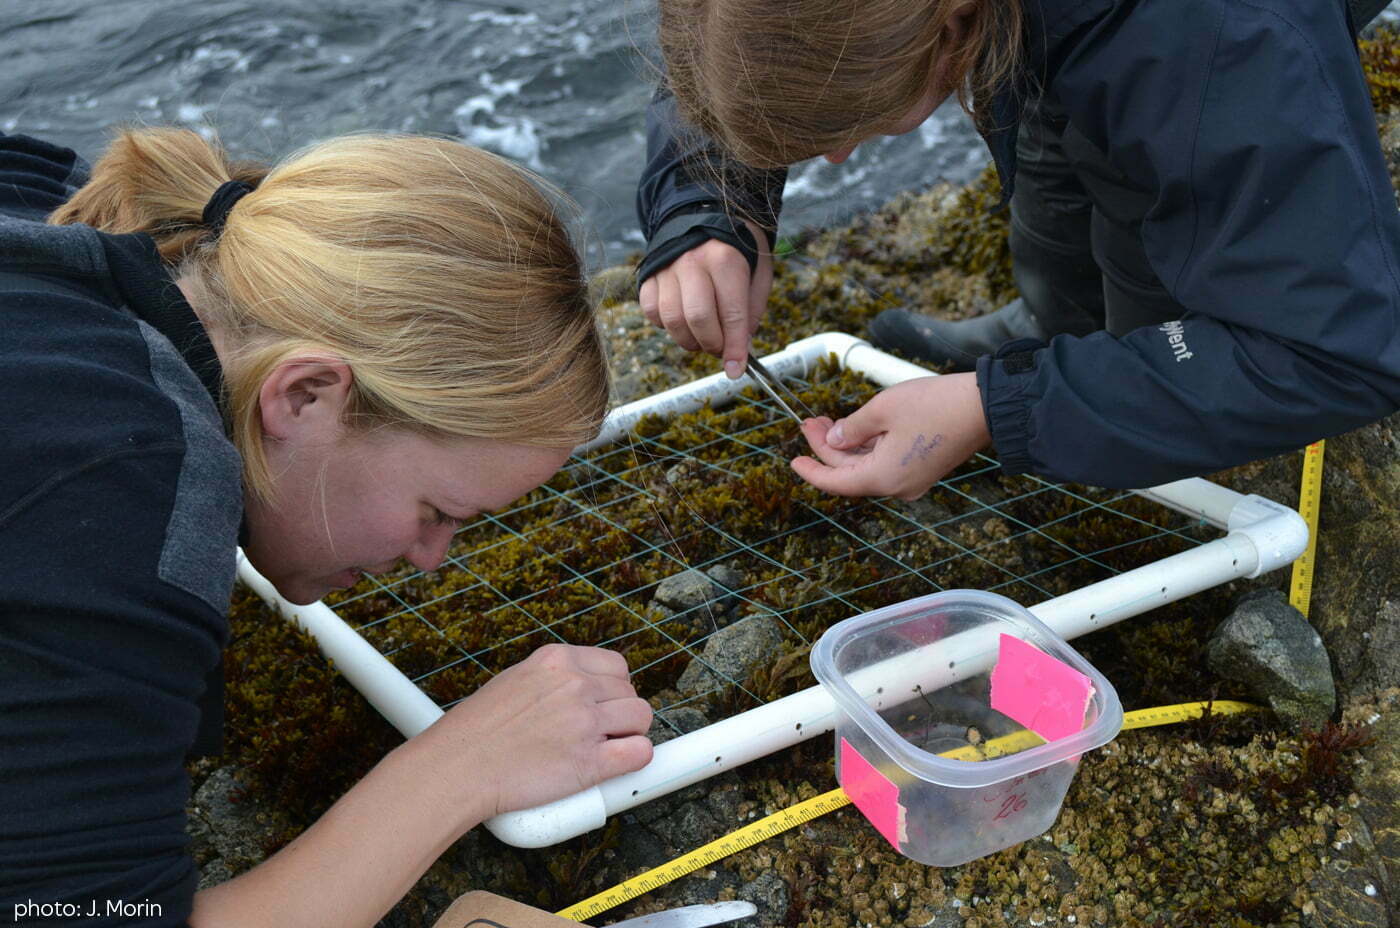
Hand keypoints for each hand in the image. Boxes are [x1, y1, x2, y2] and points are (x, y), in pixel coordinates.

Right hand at [416, 643, 652, 819]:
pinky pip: (639, 753)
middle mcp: (574, 685)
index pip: (616, 666)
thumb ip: (551, 682)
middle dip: (619, 714)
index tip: (604, 705)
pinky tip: (618, 764)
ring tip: (606, 748)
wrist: (456, 768)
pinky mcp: (589, 762)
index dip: (614, 689)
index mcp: (556, 660)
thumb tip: (581, 691)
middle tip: (598, 733)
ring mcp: (584, 722)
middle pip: (629, 693)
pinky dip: (635, 759)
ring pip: (640, 718)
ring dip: (630, 734)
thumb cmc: (475, 732)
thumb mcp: (514, 680)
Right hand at [639, 218, 774, 377]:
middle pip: (697, 319)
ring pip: (671, 320)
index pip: (731, 314)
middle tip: (720, 348)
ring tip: (701, 337)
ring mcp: (667, 268)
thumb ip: (750, 311)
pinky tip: (681, 320)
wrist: (702, 215)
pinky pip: (652, 312)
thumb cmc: (736, 249)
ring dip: (688, 340)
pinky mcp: (649, 275)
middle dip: (711, 344)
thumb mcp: (757, 273)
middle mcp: (693, 262)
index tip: (736, 370)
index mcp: (725, 260)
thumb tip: (740, 349)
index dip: (735, 348)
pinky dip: (666, 326)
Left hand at [790, 373, 990, 499]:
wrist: (985, 407)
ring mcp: (912, 480)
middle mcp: (897, 486)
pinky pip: (886, 463)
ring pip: (868, 467)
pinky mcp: (923, 470)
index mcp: (883, 478)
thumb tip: (834, 440)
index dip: (811, 471)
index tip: (793, 460)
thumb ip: (851, 429)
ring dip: (847, 446)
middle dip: (827, 447)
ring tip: (828, 420)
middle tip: (810, 421)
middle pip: (850, 472)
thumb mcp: (882, 410)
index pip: (835, 482)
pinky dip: (868, 448)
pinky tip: (855, 427)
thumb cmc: (936, 405)